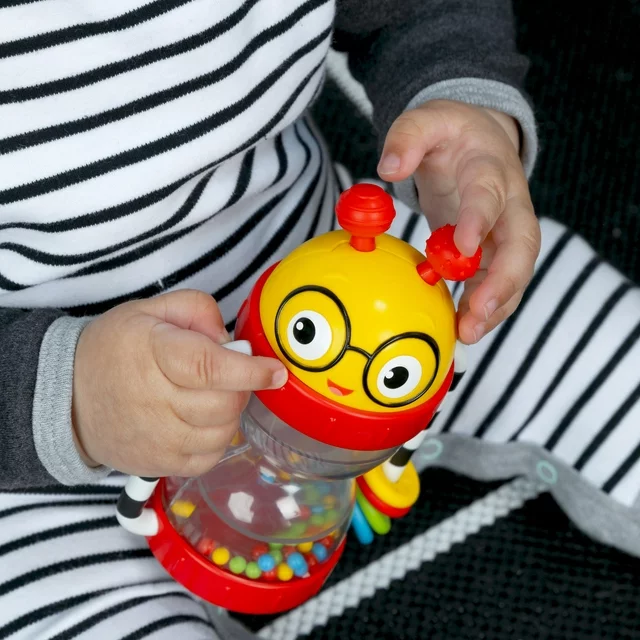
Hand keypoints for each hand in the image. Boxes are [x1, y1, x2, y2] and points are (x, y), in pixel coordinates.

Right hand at [72, 290, 286, 476]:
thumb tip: (233, 341)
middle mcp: (154, 400)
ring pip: (221, 433)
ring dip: (230, 413)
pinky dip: (216, 440)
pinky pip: (207, 459)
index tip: (276, 371)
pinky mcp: (157, 464)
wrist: (67, 396)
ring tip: (213, 396)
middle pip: (224, 403)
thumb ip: (198, 310)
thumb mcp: (151, 310)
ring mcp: (156, 438)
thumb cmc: (115, 348)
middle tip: (230, 374)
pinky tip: (202, 421)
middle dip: (241, 387)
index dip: (251, 371)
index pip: (211, 367)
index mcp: (155, 353)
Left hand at [378, 99, 540, 343]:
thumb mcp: (427, 120)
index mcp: (490, 169)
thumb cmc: (451, 133)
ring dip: (496, 305)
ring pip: (514, 272)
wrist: (478, 141)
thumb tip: (388, 167)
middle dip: (503, 281)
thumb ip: (408, 136)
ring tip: (469, 333)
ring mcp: (506, 231)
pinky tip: (461, 328)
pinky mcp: (495, 251)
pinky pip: (496, 283)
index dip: (479, 219)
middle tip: (478, 312)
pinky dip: (483, 307)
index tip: (463, 246)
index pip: (490, 194)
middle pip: (521, 245)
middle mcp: (509, 204)